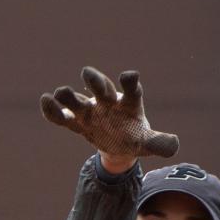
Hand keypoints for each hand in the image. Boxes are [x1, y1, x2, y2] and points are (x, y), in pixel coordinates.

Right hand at [40, 67, 179, 160]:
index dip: (130, 83)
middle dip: (95, 80)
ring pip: (78, 100)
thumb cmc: (136, 137)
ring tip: (59, 92)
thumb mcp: (149, 143)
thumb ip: (160, 143)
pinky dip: (54, 111)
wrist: (121, 145)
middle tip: (86, 73)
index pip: (131, 90)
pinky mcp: (78, 123)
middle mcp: (108, 102)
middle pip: (100, 87)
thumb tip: (174, 144)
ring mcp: (91, 111)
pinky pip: (63, 117)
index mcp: (129, 103)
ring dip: (69, 96)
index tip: (129, 75)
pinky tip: (45, 102)